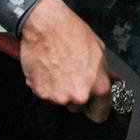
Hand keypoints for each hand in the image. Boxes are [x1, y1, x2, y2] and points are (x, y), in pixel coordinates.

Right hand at [17, 0, 113, 121]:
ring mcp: (57, 95)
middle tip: (70, 75)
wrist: (46, 25)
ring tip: (58, 68)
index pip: (100, 114)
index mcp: (98, 87)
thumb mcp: (99, 52)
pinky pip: (44, 92)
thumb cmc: (73, 34)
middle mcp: (78, 95)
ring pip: (59, 100)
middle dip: (75, 95)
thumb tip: (99, 84)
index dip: (96, 110)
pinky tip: (47, 67)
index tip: (93, 108)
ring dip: (59, 89)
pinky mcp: (39, 91)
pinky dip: (45, 84)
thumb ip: (100, 75)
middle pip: (77, 107)